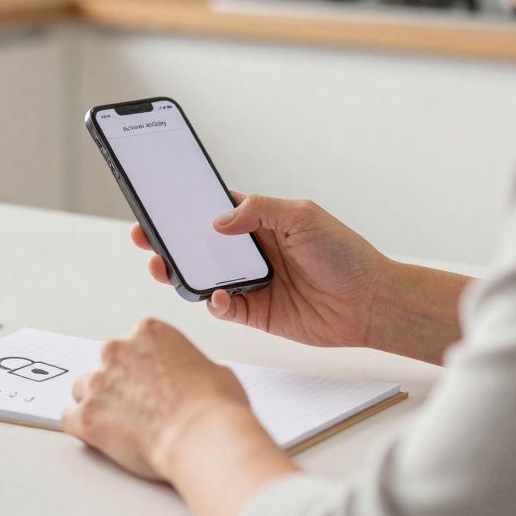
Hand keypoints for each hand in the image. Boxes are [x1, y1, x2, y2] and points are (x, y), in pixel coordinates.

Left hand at [63, 318, 260, 480]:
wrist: (203, 438)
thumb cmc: (214, 407)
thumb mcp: (214, 370)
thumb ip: (188, 366)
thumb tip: (191, 378)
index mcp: (148, 332)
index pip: (132, 345)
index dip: (141, 368)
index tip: (150, 383)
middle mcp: (117, 350)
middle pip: (105, 364)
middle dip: (117, 384)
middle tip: (138, 407)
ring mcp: (98, 382)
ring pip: (84, 389)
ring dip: (98, 403)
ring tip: (122, 425)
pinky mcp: (86, 416)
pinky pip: (70, 417)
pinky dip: (83, 427)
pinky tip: (100, 437)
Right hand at [132, 193, 390, 347]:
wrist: (370, 302)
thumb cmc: (344, 254)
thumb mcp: (303, 216)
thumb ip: (257, 211)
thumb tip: (217, 222)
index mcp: (259, 222)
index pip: (213, 211)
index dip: (185, 208)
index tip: (158, 203)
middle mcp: (250, 252)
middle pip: (198, 245)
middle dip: (168, 242)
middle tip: (145, 237)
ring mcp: (251, 283)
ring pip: (203, 277)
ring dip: (180, 273)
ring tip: (163, 267)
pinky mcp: (255, 312)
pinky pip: (222, 308)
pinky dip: (215, 302)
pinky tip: (220, 296)